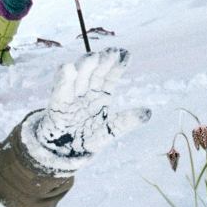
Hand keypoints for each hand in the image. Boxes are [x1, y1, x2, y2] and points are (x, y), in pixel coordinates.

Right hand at [24, 48, 150, 173]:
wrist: (65, 154)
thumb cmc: (87, 139)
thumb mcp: (111, 130)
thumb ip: (127, 121)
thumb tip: (149, 112)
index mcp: (100, 95)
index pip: (110, 76)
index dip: (117, 65)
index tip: (125, 53)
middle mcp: (86, 91)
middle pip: (94, 72)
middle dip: (102, 61)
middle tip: (111, 52)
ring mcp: (71, 96)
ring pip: (77, 76)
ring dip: (84, 66)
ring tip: (93, 57)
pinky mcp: (57, 105)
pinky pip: (60, 90)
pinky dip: (63, 79)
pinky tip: (68, 68)